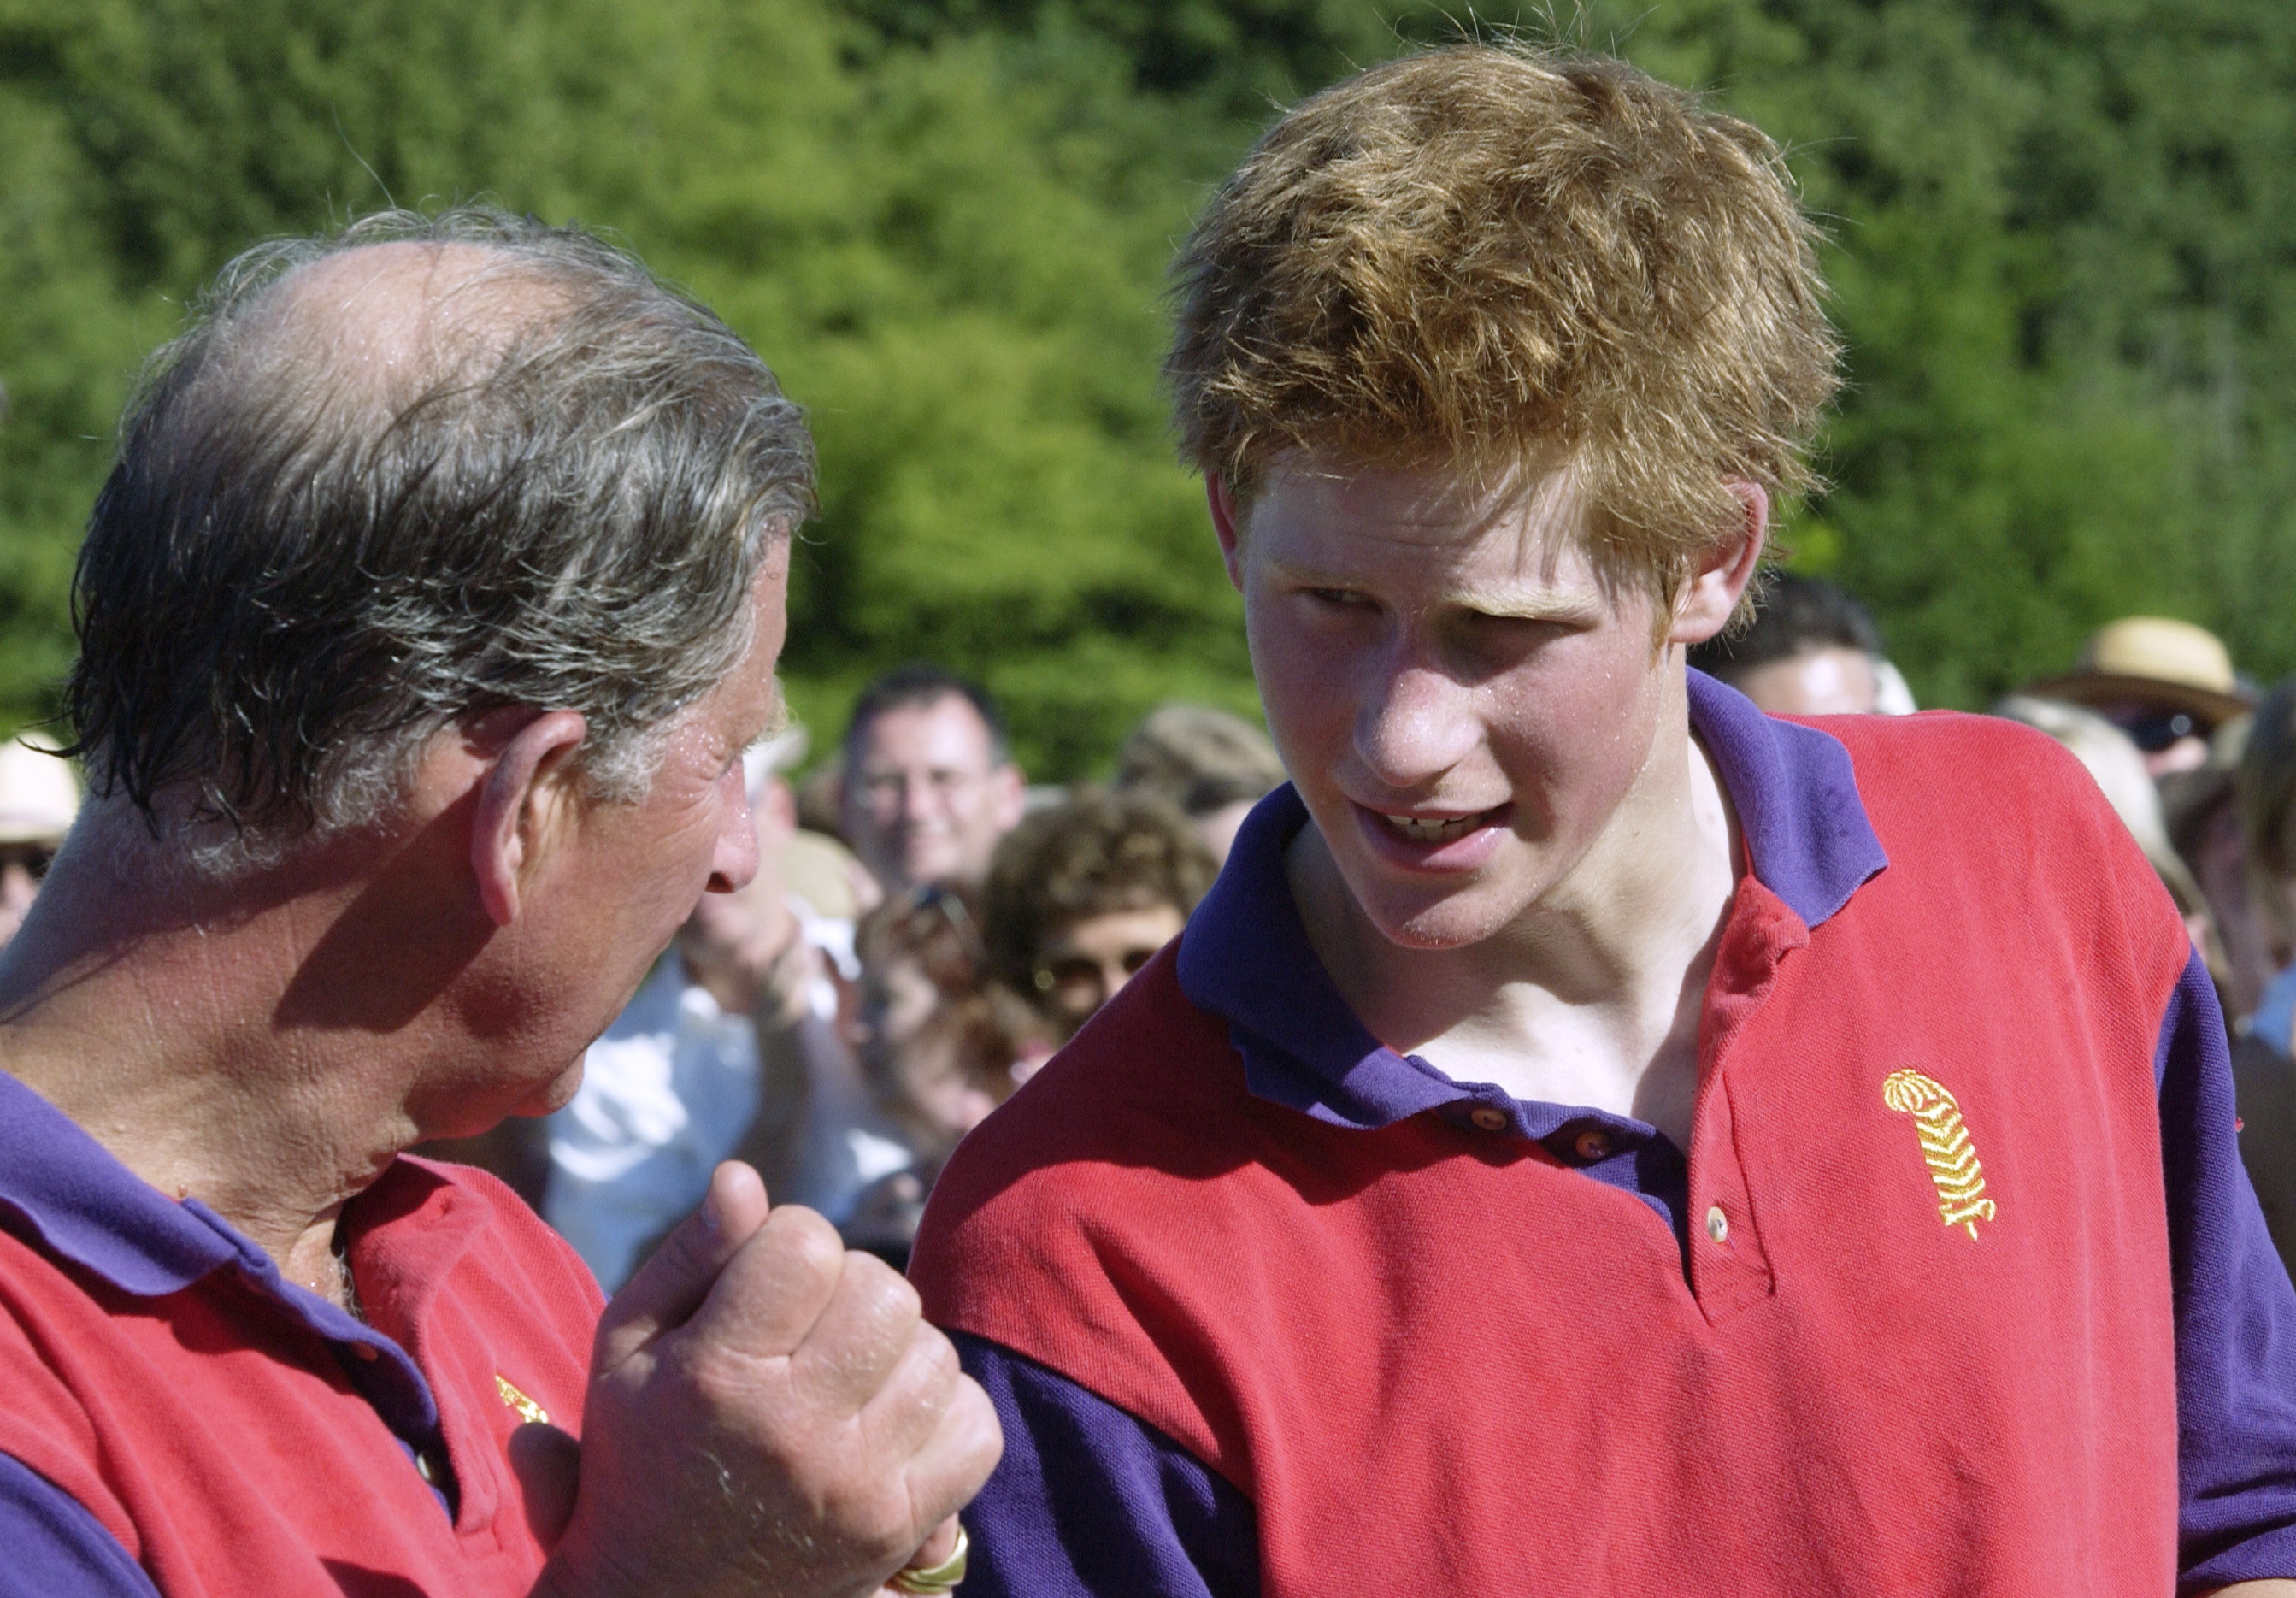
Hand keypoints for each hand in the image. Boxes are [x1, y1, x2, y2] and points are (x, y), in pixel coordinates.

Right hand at [530, 1163, 1001, 1597]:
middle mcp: (793, 1433)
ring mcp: (858, 1486)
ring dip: (897, 1350)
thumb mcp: (627, 1352)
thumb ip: (688, 1257)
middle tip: (808, 1332)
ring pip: (935, 1349)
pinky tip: (889, 1423)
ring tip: (844, 1380)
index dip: (790, 1243)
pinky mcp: (902, 1527)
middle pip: (884, 1289)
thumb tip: (744, 1176)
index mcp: (716, 1378)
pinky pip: (976, 1424)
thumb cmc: (643, 1454)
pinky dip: (944, 1411)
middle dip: (850, 1289)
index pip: (807, 1243)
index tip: (764, 1283)